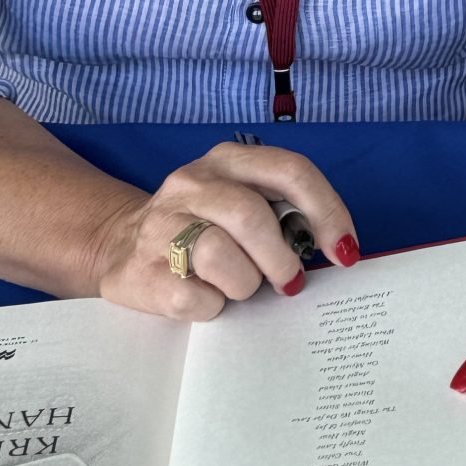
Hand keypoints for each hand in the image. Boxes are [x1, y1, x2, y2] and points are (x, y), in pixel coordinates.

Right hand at [86, 141, 360, 320]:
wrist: (121, 245)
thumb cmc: (204, 226)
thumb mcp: (242, 199)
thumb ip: (283, 210)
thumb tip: (337, 248)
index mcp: (228, 159)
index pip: (290, 171)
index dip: (326, 211)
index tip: (345, 250)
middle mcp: (193, 182)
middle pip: (252, 216)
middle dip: (281, 258)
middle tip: (290, 282)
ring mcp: (163, 225)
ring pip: (222, 256)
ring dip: (246, 283)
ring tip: (240, 286)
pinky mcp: (143, 271)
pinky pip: (196, 298)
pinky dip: (214, 306)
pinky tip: (208, 297)